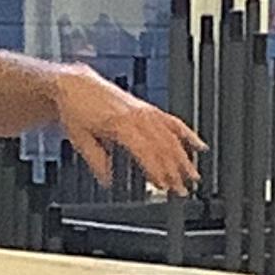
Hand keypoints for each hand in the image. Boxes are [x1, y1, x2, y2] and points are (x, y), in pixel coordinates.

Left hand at [50, 66, 204, 194]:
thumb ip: (98, 163)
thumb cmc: (76, 109)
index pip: (145, 151)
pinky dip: (187, 133)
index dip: (156, 171)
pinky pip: (171, 121)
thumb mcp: (80, 140)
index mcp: (120, 124)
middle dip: (174, 170)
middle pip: (163, 146)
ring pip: (171, 135)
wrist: (75, 85)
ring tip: (193, 176)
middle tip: (181, 190)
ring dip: (184, 157)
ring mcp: (143, 110)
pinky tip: (198, 145)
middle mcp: (136, 116)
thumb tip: (109, 181)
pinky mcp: (146, 108)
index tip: (163, 186)